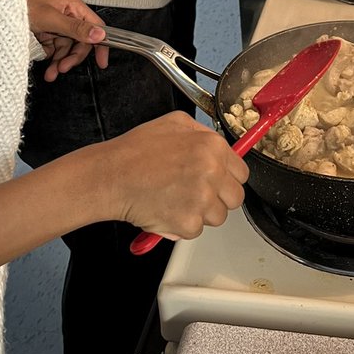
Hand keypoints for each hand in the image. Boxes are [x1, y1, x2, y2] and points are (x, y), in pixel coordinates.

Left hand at [24, 0, 108, 81]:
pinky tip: (47, 66)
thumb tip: (98, 34)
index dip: (100, 44)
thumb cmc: (20, 6)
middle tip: (64, 67)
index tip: (101, 61)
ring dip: (61, 62)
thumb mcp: (50, 19)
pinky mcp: (48, 34)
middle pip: (81, 41)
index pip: (94, 26)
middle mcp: (67, 14)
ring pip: (68, 49)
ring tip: (51, 72)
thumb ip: (75, 28)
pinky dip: (52, 61)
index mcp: (72, 4)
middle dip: (72, 57)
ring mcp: (57, 25)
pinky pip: (56, 51)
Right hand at [87, 111, 248, 239]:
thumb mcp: (174, 123)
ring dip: (201, 213)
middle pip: (235, 198)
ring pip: (217, 217)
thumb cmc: (136, 151)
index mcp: (212, 147)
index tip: (219, 181)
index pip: (242, 172)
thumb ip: (201, 134)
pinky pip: (195, 231)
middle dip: (219, 198)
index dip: (228, 178)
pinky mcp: (188, 223)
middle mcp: (212, 172)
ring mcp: (201, 199)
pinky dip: (182, 226)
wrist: (112, 176)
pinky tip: (166, 209)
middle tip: (197, 194)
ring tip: (176, 199)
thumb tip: (218, 147)